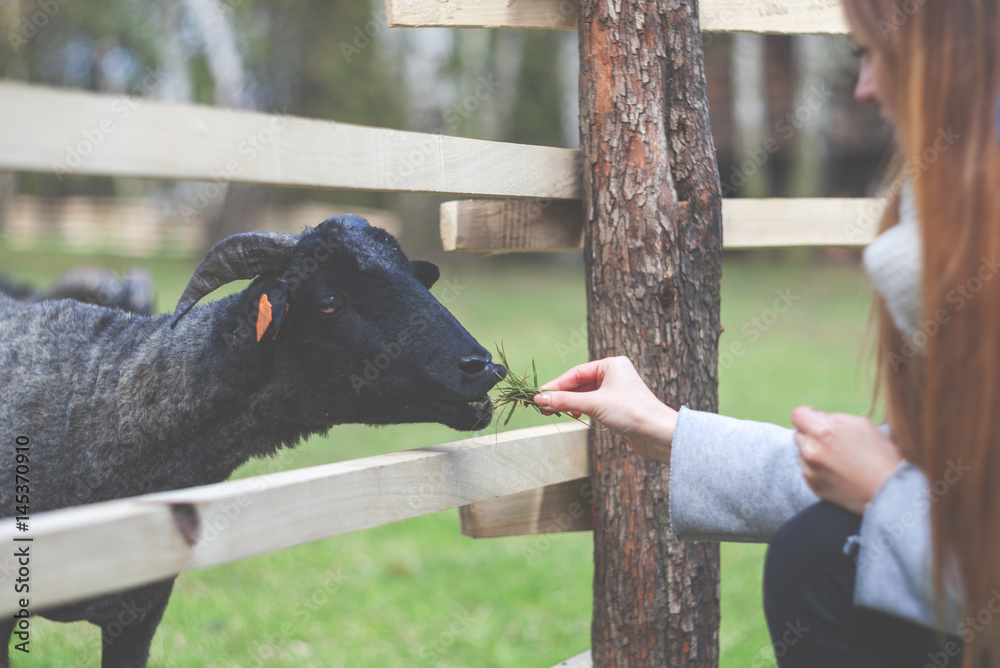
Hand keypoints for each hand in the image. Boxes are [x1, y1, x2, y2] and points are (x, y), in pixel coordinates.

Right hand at [534, 357, 676, 463]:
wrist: (658, 434)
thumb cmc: (631, 412)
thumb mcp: (593, 404)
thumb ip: (565, 401)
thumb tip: (539, 399)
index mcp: (611, 364)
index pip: (576, 373)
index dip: (556, 385)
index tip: (538, 396)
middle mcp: (614, 374)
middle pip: (579, 384)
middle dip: (561, 396)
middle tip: (542, 408)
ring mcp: (616, 390)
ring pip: (585, 395)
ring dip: (570, 404)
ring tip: (555, 414)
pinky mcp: (617, 406)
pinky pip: (592, 404)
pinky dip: (581, 410)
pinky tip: (574, 417)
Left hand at [791, 406, 903, 514]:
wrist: (889, 493)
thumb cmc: (881, 456)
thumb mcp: (863, 425)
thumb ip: (835, 418)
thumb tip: (820, 417)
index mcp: (824, 431)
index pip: (798, 415)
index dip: (808, 415)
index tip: (816, 419)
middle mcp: (812, 450)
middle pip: (799, 433)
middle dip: (812, 433)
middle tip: (834, 441)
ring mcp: (810, 470)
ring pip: (802, 452)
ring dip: (814, 451)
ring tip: (839, 459)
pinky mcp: (812, 485)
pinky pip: (807, 470)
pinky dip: (817, 468)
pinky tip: (838, 472)